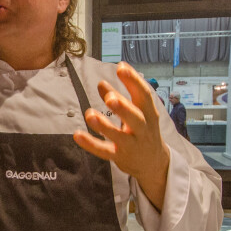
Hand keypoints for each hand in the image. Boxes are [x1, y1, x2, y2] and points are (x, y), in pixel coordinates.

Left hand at [72, 62, 170, 210]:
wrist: (153, 163)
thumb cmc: (143, 131)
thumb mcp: (136, 113)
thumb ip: (119, 98)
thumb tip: (101, 83)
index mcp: (149, 114)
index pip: (144, 95)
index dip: (134, 81)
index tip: (121, 67)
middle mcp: (142, 129)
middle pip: (135, 117)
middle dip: (123, 106)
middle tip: (109, 97)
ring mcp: (131, 144)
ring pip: (118, 136)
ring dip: (103, 125)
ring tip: (89, 113)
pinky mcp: (119, 157)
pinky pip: (104, 151)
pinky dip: (91, 144)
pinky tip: (77, 135)